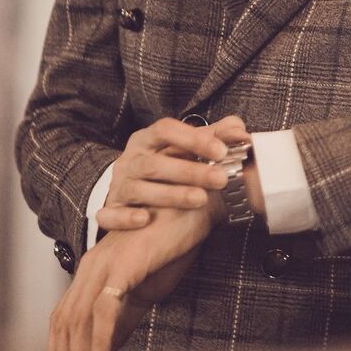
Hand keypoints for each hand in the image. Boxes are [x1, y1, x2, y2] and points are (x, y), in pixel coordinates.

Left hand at [46, 206, 212, 350]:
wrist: (195, 210)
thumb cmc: (172, 244)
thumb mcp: (146, 288)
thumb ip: (124, 316)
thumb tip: (107, 346)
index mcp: (92, 269)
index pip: (62, 316)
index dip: (56, 349)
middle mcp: (91, 266)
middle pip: (64, 321)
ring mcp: (105, 264)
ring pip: (79, 318)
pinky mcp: (124, 265)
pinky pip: (104, 309)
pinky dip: (99, 338)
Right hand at [92, 115, 252, 234]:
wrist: (131, 196)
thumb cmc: (165, 167)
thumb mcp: (185, 149)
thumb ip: (214, 137)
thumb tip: (240, 130)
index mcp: (147, 139)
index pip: (166, 130)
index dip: (193, 139)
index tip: (222, 152)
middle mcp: (130, 160)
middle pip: (156, 163)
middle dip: (190, 171)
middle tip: (222, 179)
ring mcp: (119, 185)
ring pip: (139, 188)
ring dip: (170, 194)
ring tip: (201, 199)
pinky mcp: (111, 210)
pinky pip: (111, 215)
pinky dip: (126, 218)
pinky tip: (145, 220)